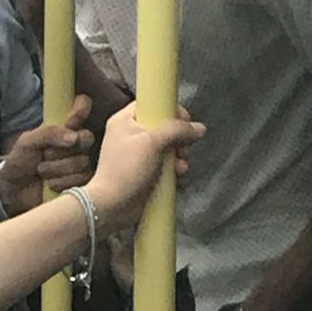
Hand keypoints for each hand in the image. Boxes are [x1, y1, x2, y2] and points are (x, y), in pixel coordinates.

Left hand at [0, 95, 95, 214]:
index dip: (80, 111)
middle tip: (45, 154)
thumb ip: (49, 133)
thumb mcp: (28, 141)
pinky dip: (63, 182)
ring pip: (83, 161)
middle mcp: (75, 142)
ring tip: (42, 171)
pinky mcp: (82, 182)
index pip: (82, 106)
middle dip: (63, 150)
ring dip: (58, 168)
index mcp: (63, 126)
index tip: (70, 122)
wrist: (14, 191)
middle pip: (87, 137)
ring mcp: (80, 162)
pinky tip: (51, 184)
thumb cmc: (20, 161)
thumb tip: (74, 137)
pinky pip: (83, 178)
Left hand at [87, 102, 204, 237]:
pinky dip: (175, 169)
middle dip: (180, 139)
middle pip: (165, 126)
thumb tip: (199, 127)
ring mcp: (140, 153)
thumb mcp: (152, 143)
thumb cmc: (126, 170)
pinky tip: (178, 177)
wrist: (113, 206)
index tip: (184, 122)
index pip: (152, 104)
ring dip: (180, 157)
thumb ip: (176, 131)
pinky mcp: (147, 170)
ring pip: (169, 146)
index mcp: (125, 120)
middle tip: (183, 149)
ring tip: (180, 167)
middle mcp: (132, 134)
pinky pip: (167, 164)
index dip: (170, 111)